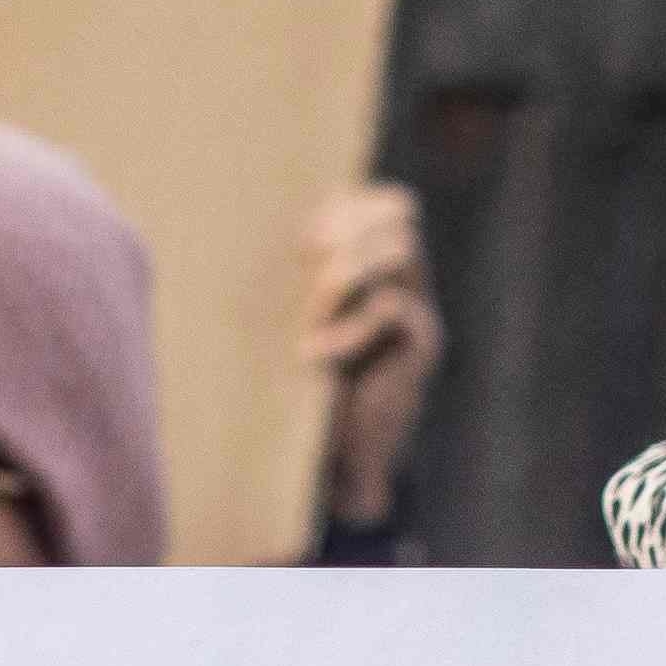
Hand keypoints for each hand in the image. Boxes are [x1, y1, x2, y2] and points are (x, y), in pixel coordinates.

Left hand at [300, 181, 440, 535]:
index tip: (303, 238)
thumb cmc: (307, 391)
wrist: (342, 462)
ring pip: (401, 248)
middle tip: (308, 263)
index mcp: (379, 272)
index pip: (385, 203)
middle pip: (399, 214)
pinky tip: (315, 356)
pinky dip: (349, 326)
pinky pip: (395, 306)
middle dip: (348, 230)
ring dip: (348, 270)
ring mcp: (419, 312)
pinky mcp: (421, 348)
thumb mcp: (295, 327)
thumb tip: (244, 234)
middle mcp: (407, 284)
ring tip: (312, 313)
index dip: (348, 206)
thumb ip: (292, 286)